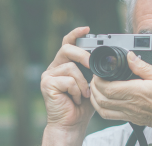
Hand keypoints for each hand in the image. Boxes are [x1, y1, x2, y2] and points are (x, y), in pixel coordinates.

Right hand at [41, 27, 93, 145]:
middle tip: (92, 65)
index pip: (68, 43)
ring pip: (71, 67)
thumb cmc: (83, 105)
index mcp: (65, 64)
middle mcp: (55, 67)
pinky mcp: (47, 83)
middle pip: (67, 49)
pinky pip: (67, 80)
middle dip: (83, 55)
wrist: (72, 123)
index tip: (87, 29)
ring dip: (82, 82)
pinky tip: (75, 98)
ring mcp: (49, 74)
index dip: (76, 34)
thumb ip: (94, 70)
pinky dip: (76, 90)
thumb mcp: (92, 83)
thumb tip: (104, 59)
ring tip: (84, 94)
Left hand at [90, 52, 151, 145]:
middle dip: (94, 86)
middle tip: (97, 76)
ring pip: (103, 110)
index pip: (108, 88)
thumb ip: (144, 67)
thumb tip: (130, 56)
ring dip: (96, 98)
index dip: (98, 79)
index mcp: (138, 93)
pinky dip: (103, 107)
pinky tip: (107, 98)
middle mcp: (132, 106)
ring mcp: (132, 115)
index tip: (100, 70)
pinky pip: (111, 116)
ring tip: (99, 86)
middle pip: (101, 99)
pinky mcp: (134, 119)